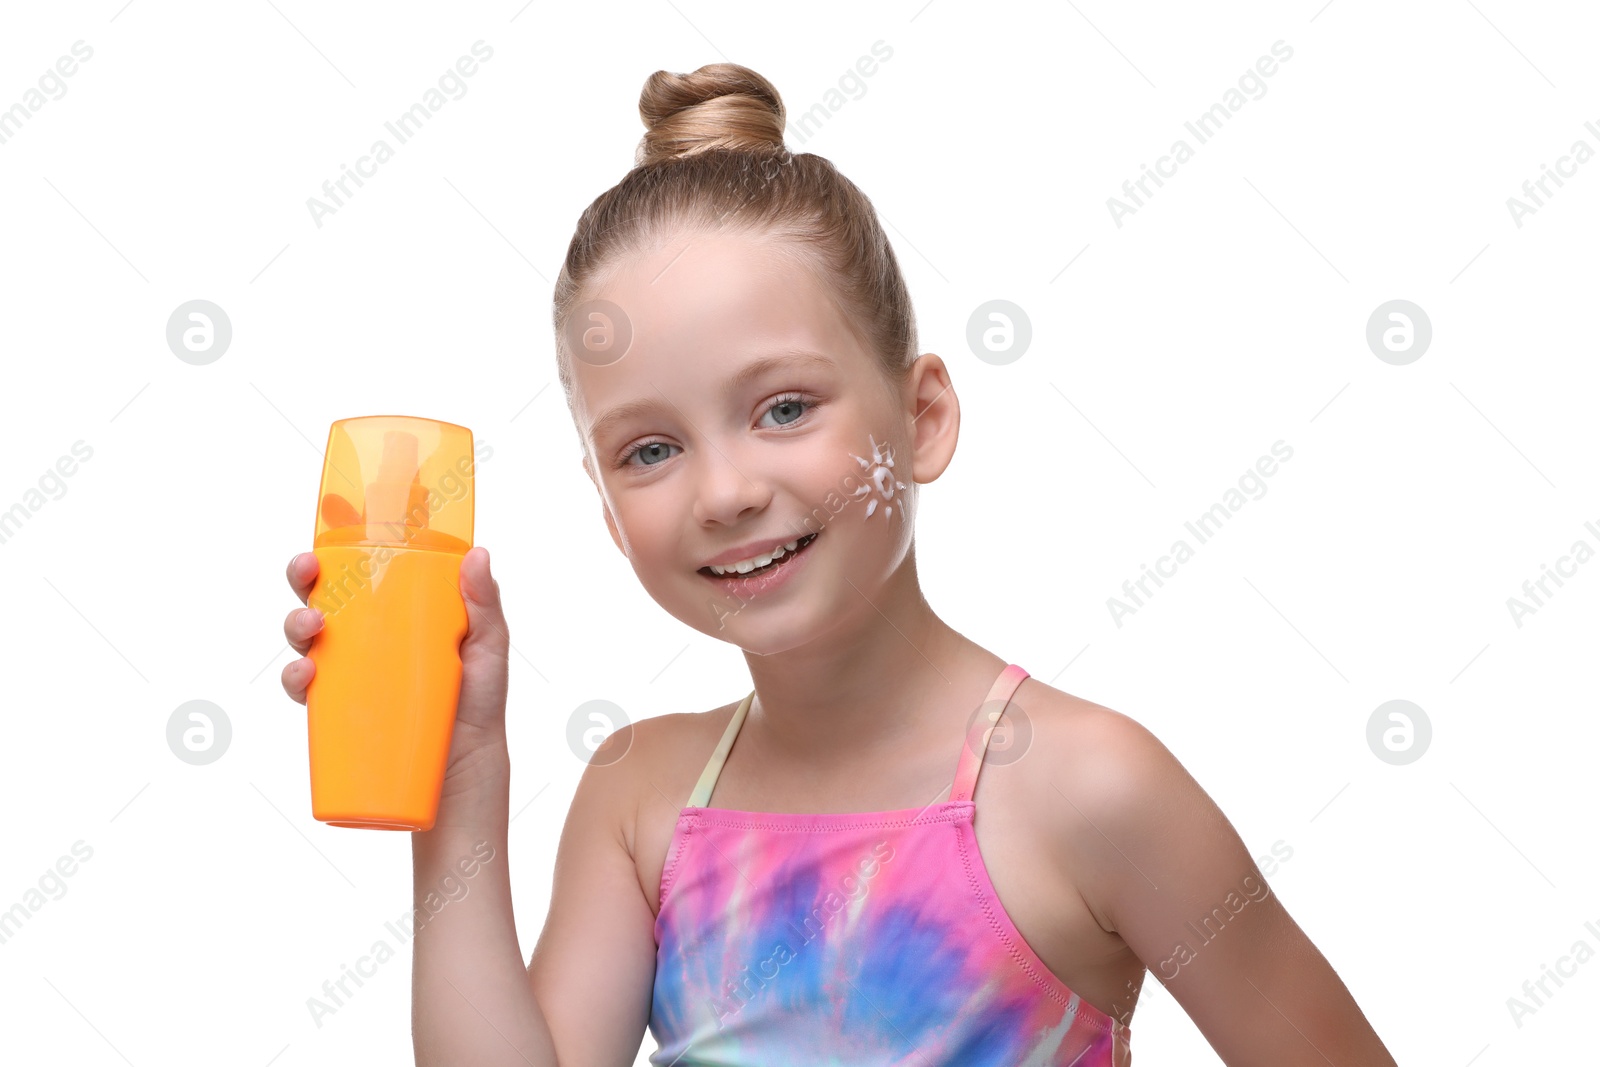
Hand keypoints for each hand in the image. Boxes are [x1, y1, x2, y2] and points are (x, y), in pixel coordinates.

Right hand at [282, 546, 511, 786]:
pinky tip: (305, 674)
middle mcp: (366, 636)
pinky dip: (294, 678)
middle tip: (308, 569)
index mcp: (397, 611)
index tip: (332, 528)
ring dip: (296, 623)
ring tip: (312, 624)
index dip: (338, 547)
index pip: (362, 571)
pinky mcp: (339, 707)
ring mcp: (349, 671)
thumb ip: (483, 602)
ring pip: (305, 637)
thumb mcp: (488, 643)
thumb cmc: (478, 698)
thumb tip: (479, 555)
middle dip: (303, 576)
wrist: (467, 761)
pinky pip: (303, 689)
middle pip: (322, 596)